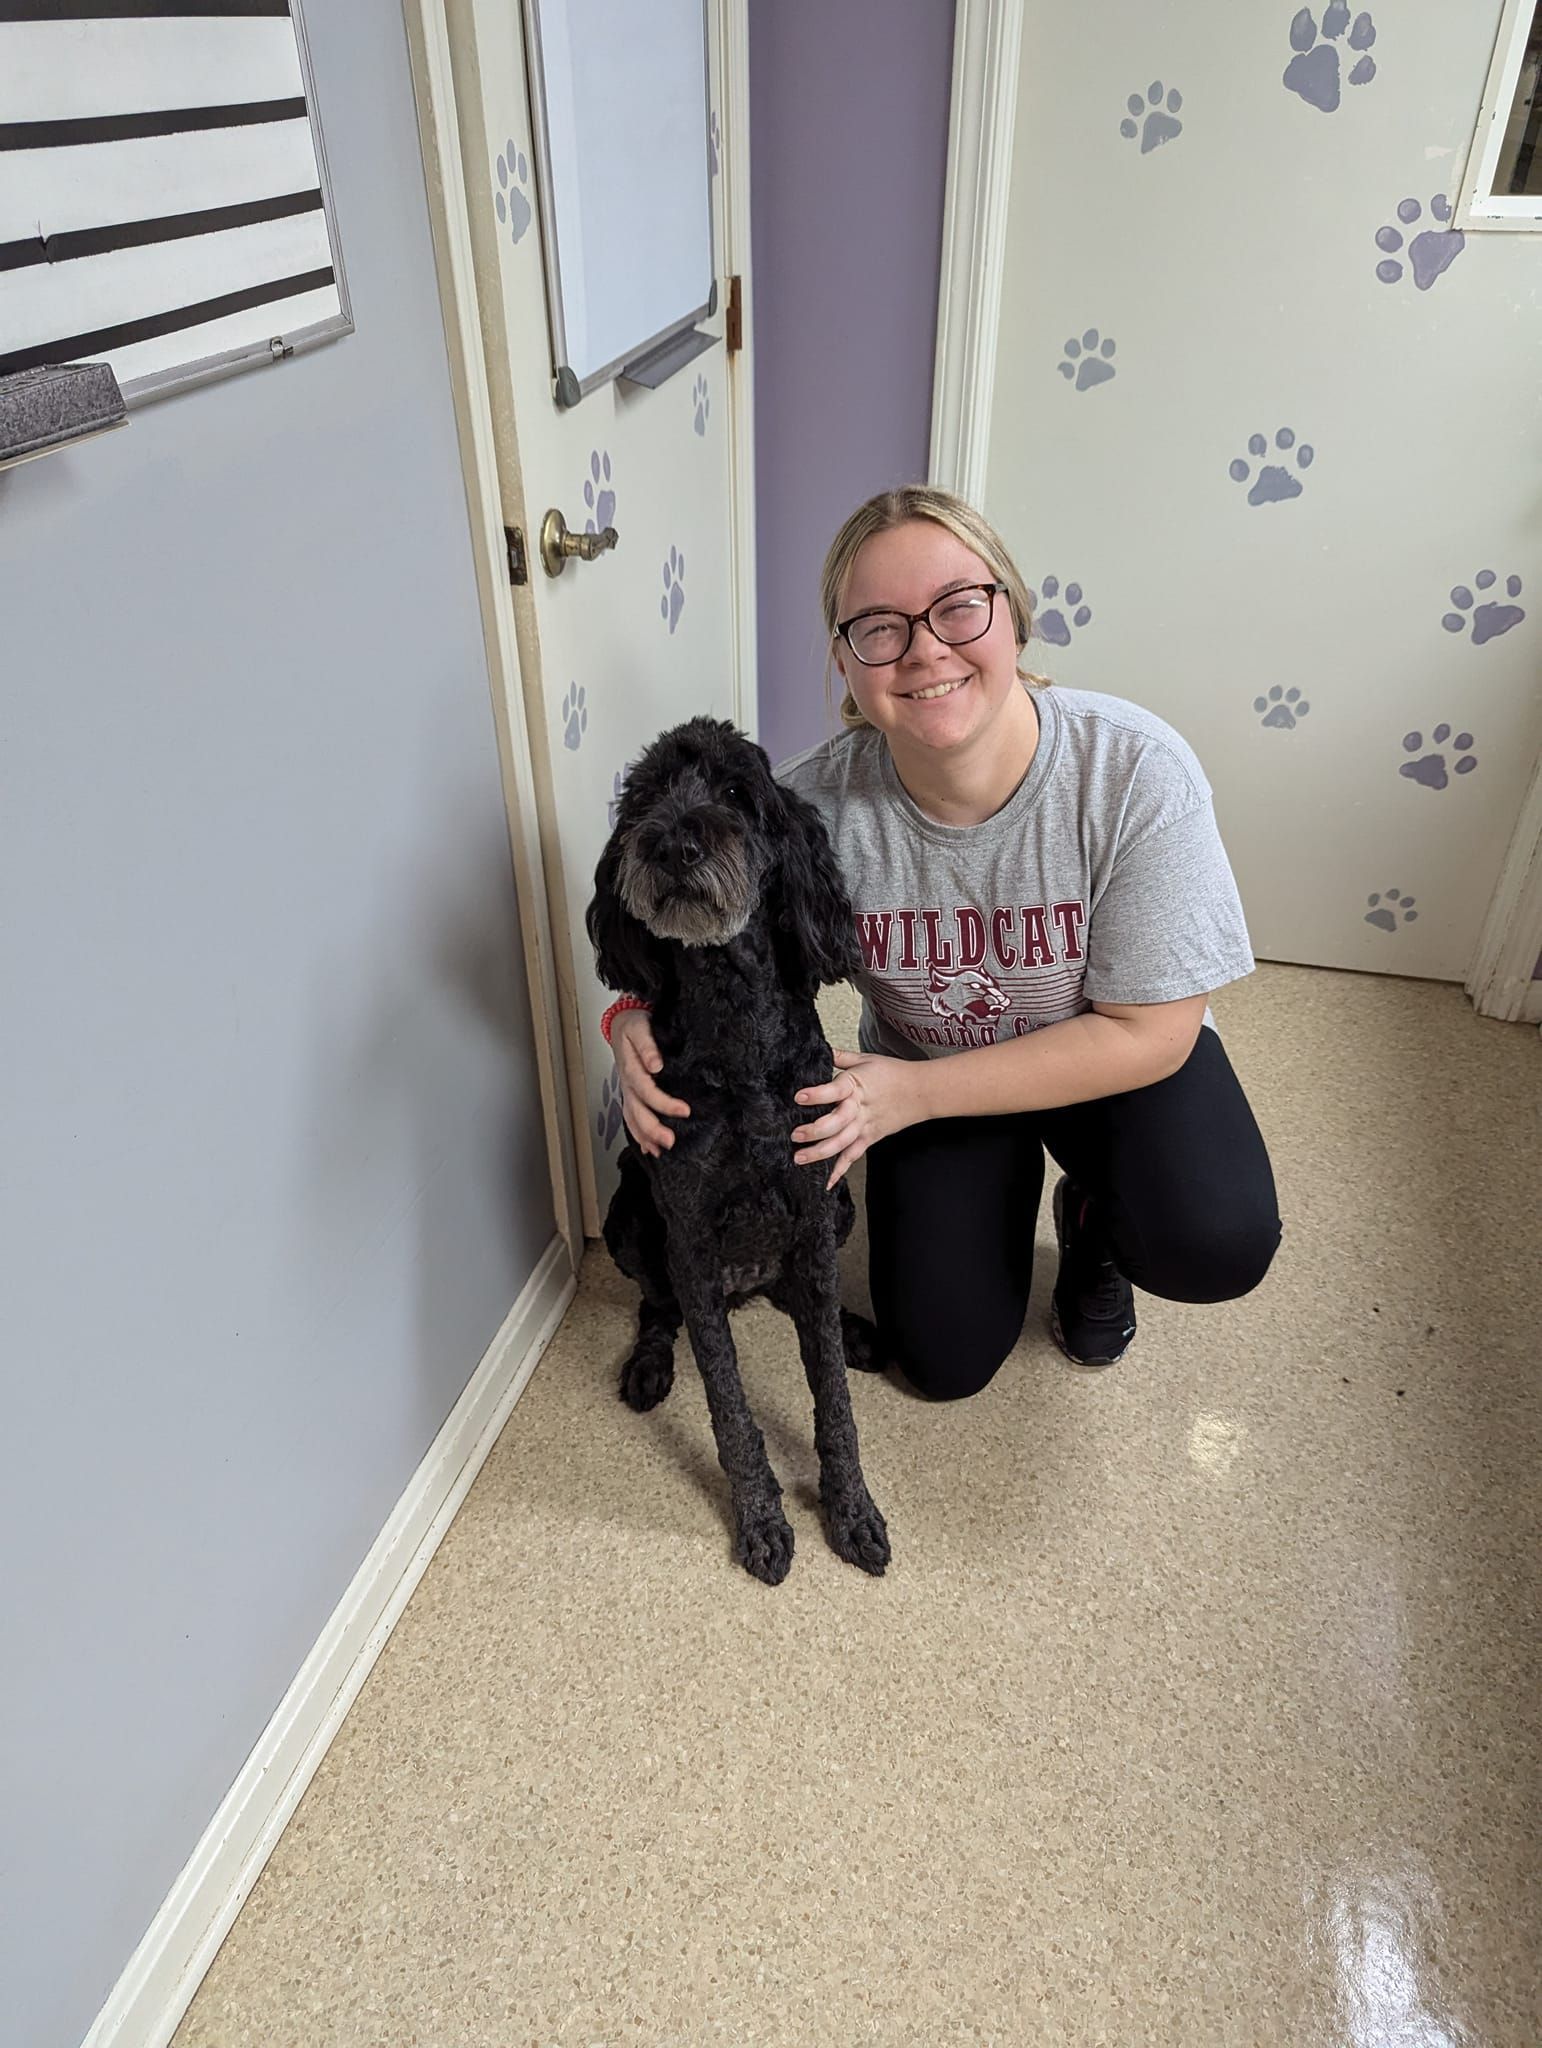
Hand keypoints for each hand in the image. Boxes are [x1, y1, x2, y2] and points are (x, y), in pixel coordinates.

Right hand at [610, 1007, 689, 1157]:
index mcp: (631, 1068)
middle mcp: (627, 1083)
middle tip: (671, 1142)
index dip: (664, 1103)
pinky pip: (631, 1117)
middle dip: (652, 1129)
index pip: (647, 1090)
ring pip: (632, 1118)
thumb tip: (655, 1064)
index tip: (684, 1110)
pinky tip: (649, 1149)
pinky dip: (639, 1135)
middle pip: (637, 1111)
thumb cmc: (634, 1024)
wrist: (622, 1021)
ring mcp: (628, 1091)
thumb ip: (647, 1045)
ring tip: (662, 1151)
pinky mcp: (631, 1094)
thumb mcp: (640, 1027)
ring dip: (645, 1136)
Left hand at [791, 1048, 923, 1190]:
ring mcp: (865, 1126)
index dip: (817, 1094)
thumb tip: (819, 1048)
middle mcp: (859, 1108)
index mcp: (856, 1086)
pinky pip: (853, 1157)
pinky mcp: (870, 1138)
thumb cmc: (894, 1074)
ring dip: (820, 1153)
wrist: (922, 1092)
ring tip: (799, 1157)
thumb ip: (840, 1057)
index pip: (835, 1090)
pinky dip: (840, 1170)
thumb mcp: (866, 1059)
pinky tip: (826, 1182)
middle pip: (837, 1123)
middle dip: (815, 1131)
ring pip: (842, 1144)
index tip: (799, 1097)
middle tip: (795, 1134)